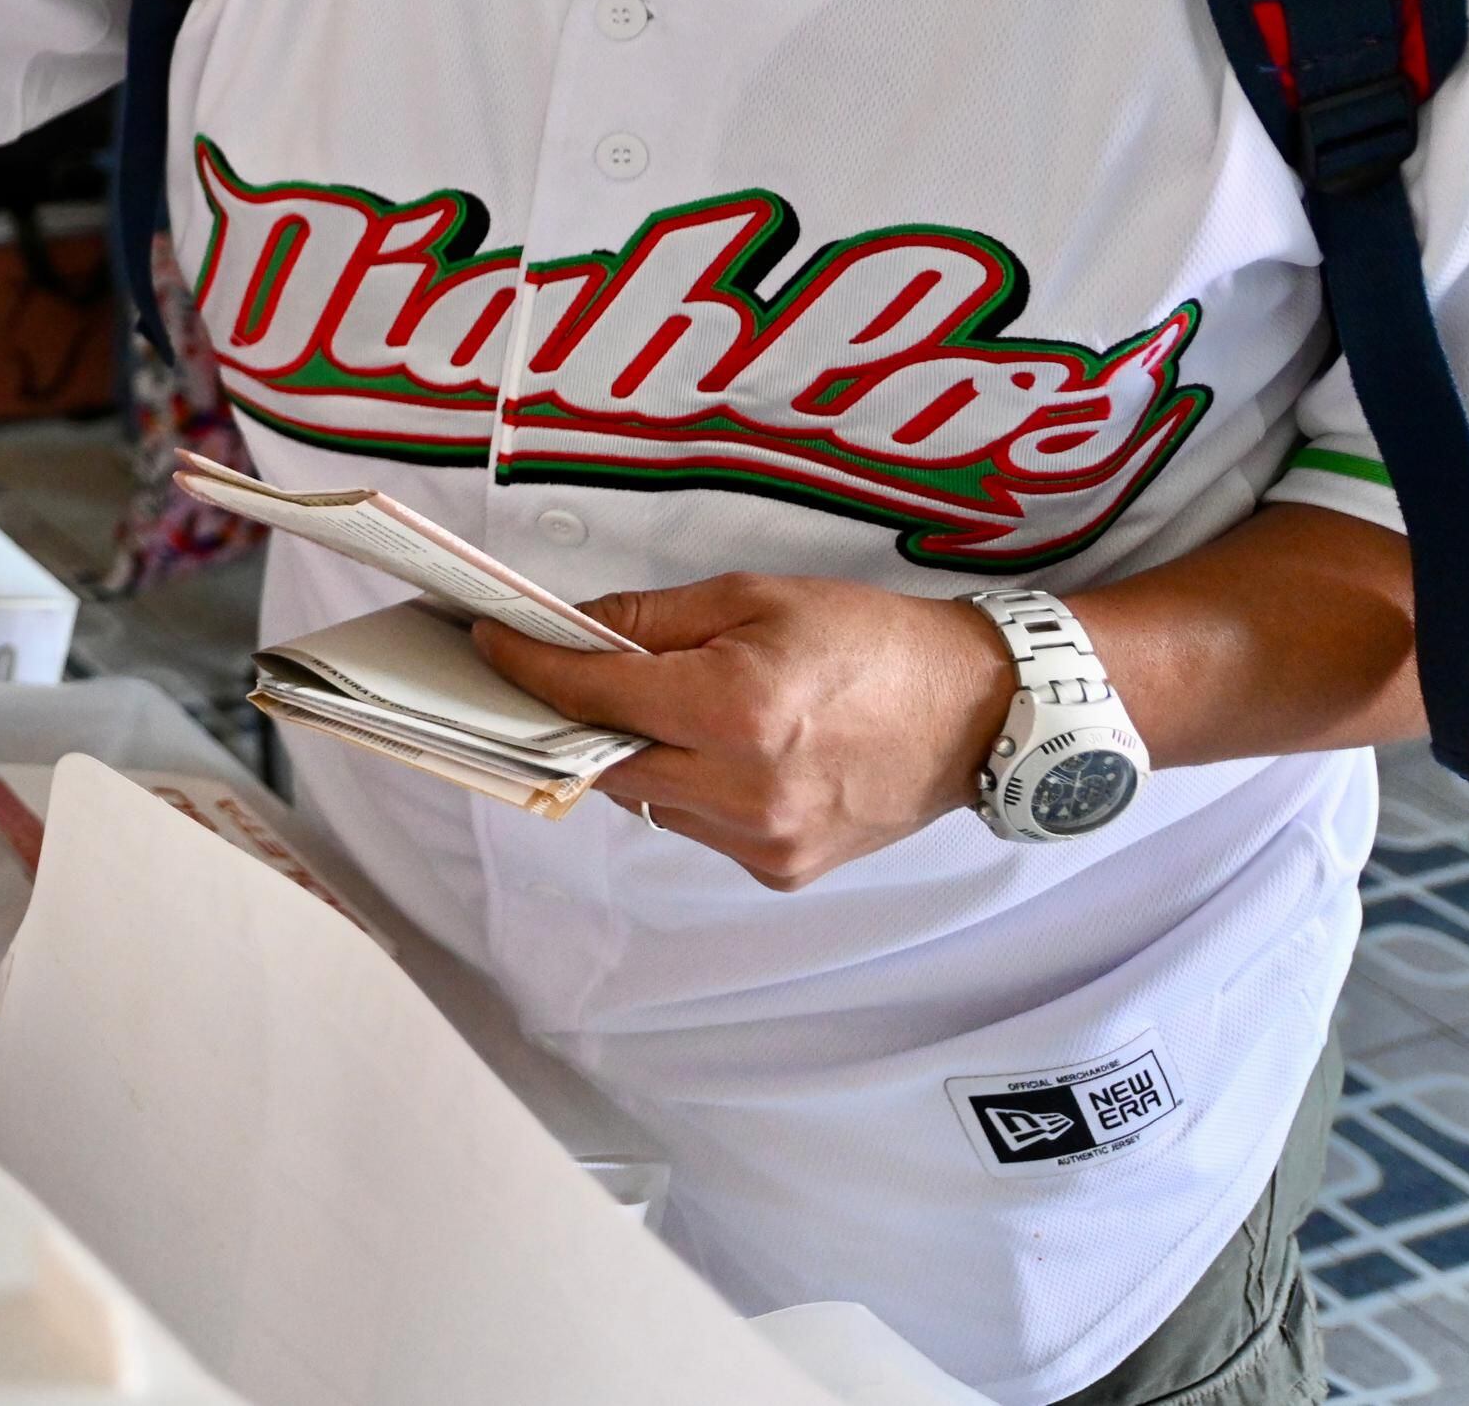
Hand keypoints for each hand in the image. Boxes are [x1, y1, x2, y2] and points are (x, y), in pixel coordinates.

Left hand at [473, 574, 1017, 889]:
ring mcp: (765, 841)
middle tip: (562, 678)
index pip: (593, 696)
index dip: (530, 669)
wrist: (978, 711)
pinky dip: (690, 789)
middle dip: (579, 719)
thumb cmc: (873, 642)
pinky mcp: (781, 871)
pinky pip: (697, 828)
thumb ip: (647, 622)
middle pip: (606, 761)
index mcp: (738, 711)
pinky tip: (727, 754)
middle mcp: (747, 790)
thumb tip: (565, 631)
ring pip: (648, 800)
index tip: (490, 647)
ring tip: (680, 711)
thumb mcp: (753, 598)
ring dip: (640, 756)